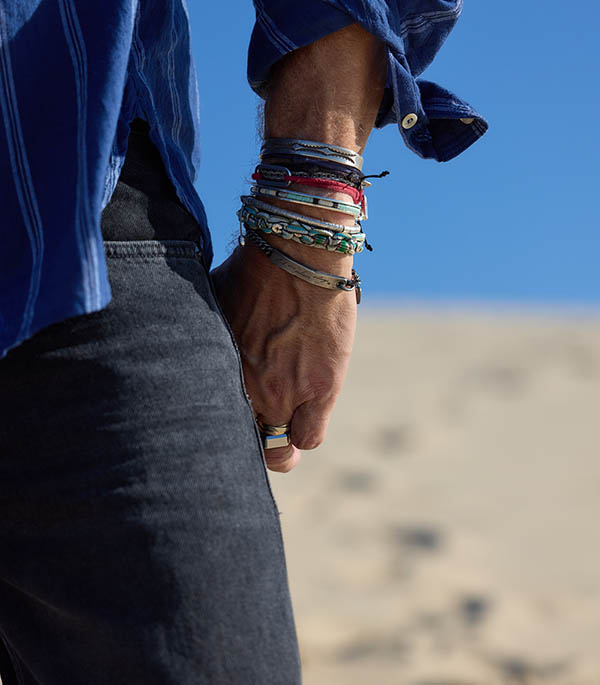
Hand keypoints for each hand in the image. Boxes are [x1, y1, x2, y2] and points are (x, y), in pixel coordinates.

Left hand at [211, 235, 356, 472]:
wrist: (299, 256)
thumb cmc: (251, 270)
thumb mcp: (212, 302)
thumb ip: (204, 332)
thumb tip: (189, 332)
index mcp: (212, 372)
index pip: (207, 428)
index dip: (220, 427)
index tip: (227, 419)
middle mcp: (244, 390)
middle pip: (241, 444)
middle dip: (248, 442)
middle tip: (257, 429)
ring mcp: (283, 394)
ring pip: (280, 452)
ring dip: (281, 443)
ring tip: (285, 426)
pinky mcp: (320, 390)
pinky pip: (310, 437)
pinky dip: (306, 433)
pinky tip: (306, 416)